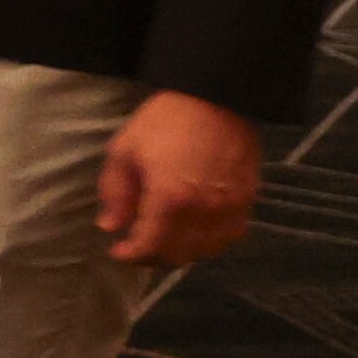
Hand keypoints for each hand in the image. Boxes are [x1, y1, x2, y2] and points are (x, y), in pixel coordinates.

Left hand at [96, 89, 263, 268]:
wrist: (217, 98)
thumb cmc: (165, 121)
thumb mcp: (126, 150)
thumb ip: (115, 192)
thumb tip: (110, 227)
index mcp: (170, 198)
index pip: (150, 246)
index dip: (130, 256)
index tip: (117, 252)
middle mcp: (204, 211)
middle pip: (179, 255)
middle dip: (153, 258)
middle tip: (137, 249)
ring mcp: (230, 208)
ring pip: (207, 251)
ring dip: (182, 253)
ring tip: (163, 242)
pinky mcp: (248, 201)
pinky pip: (229, 237)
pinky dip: (209, 242)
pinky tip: (194, 232)